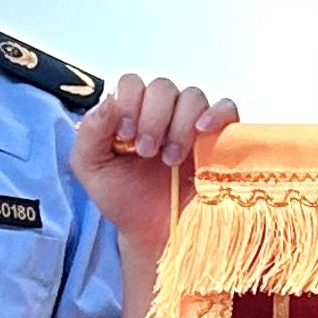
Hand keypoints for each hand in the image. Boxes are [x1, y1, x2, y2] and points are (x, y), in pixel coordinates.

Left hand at [70, 75, 239, 245]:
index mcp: (132, 112)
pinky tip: (202, 131)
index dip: (128, 103)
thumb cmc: (124, 199)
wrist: (155, 234)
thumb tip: (109, 102)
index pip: (132, 84)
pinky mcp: (220, 138)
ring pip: (192, 96)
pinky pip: (227, 108)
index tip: (124, 136)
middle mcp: (163, 111)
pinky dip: (216, 114)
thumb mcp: (91, 168)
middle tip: (146, 152)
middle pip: (162, 87)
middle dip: (152, 118)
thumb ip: (90, 133)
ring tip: (170, 159)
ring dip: (179, 125)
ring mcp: (193, 123)